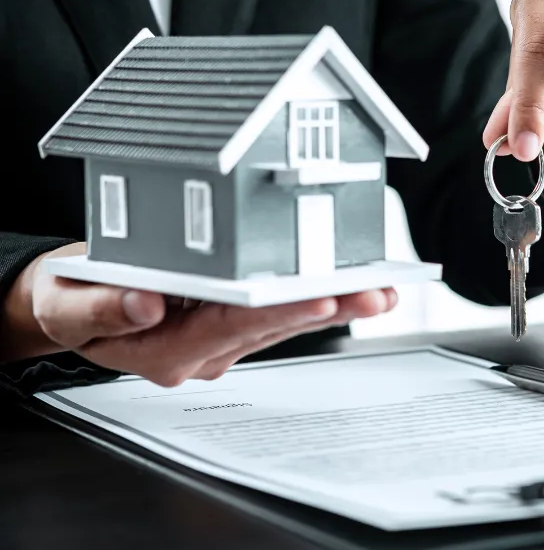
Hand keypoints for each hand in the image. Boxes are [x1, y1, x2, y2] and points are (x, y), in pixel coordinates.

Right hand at [0, 243, 396, 384]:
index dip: (275, 309)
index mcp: (164, 349)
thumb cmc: (70, 299)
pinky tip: (345, 288)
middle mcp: (200, 351)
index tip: (320, 295)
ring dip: (331, 304)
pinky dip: (309, 299)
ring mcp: (216, 340)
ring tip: (379, 290)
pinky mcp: (226, 325)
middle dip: (325, 306)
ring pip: (279, 322)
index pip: (227, 326)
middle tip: (374, 293)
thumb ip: (102, 307)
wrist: (72, 303)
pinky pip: (273, 314)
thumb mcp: (68, 303)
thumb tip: (144, 304)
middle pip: (268, 326)